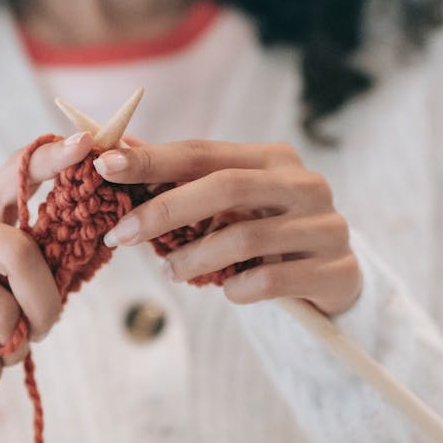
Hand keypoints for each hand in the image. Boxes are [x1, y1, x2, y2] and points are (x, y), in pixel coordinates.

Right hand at [0, 131, 94, 389]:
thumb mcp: (3, 279)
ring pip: (1, 310)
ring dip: (12, 346)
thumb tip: (84, 248)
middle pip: (20, 253)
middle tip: (43, 330)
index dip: (52, 158)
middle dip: (45, 304)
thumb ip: (33, 263)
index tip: (85, 144)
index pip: (17, 171)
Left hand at [93, 140, 361, 316]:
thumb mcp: (231, 201)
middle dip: (165, 210)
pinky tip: (228, 292)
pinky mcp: (337, 269)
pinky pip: (273, 279)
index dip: (153, 159)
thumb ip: (183, 178)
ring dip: (195, 257)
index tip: (105, 166)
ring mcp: (325, 225)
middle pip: (226, 186)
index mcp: (273, 158)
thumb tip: (119, 151)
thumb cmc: (268, 231)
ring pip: (247, 236)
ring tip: (170, 273)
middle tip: (119, 235)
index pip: (203, 152)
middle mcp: (304, 183)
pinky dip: (239, 288)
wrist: (334, 276)